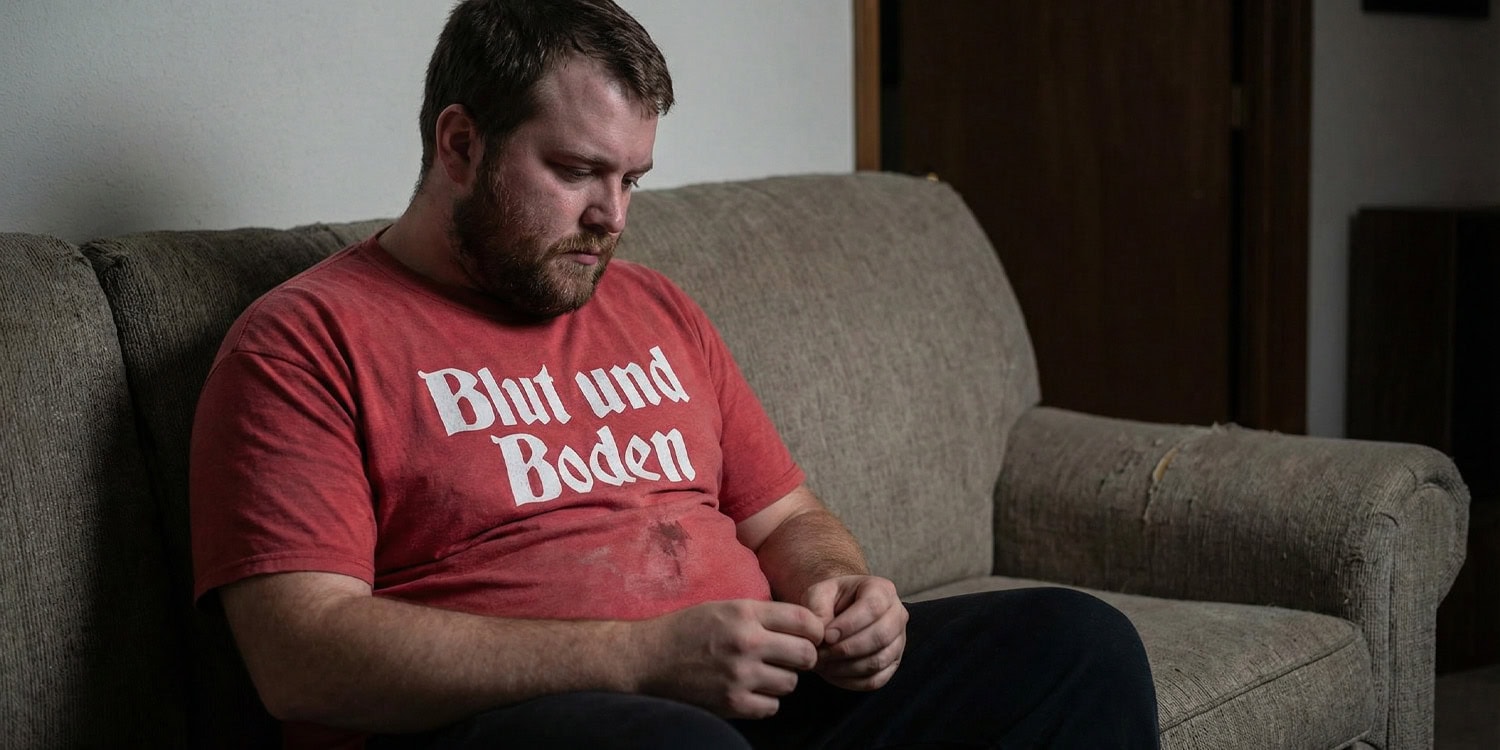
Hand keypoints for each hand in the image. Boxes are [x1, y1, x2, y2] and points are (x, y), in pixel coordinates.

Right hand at [634, 599, 823, 718]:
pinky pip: (771, 707)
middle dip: (803, 657)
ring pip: (791, 683)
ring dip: (782, 680)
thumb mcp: (723, 607)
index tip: (809, 636)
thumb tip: (804, 626)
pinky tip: (750, 690)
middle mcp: (746, 643)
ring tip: (762, 673)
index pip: (804, 621)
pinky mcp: (731, 703)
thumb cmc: (686, 630)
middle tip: (790, 658)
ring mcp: (739, 676)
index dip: (814, 630)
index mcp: (745, 613)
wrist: (646, 659)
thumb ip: (761, 614)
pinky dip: (765, 701)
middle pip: (806, 656)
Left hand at [803, 575, 906, 690]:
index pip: (873, 607)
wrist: (838, 612)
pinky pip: (876, 679)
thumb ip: (817, 609)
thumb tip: (821, 636)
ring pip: (879, 660)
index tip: (826, 636)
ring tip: (822, 664)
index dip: (849, 625)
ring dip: (846, 667)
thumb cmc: (829, 601)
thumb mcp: (818, 594)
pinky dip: (852, 681)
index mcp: (882, 590)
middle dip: (846, 649)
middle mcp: (897, 614)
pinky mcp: (892, 663)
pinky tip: (831, 674)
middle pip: (880, 636)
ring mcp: (898, 641)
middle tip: (820, 654)